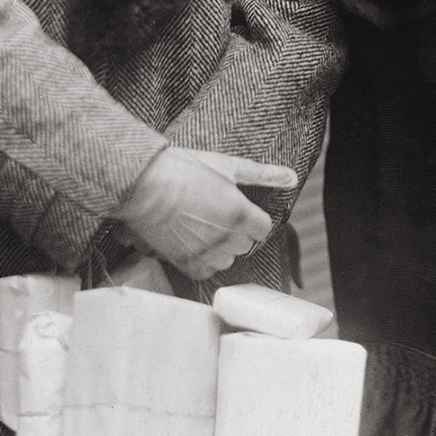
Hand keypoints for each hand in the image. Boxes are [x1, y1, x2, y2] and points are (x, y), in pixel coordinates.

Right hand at [114, 145, 297, 280]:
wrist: (143, 184)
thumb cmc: (184, 169)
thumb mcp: (227, 165)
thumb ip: (262, 175)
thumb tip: (292, 177)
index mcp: (241, 214)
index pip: (263, 227)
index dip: (252, 217)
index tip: (238, 207)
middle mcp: (227, 239)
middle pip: (245, 244)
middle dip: (237, 230)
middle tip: (216, 211)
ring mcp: (206, 254)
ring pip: (227, 258)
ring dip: (220, 246)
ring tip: (202, 225)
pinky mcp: (186, 263)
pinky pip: (206, 270)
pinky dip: (203, 259)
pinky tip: (192, 240)